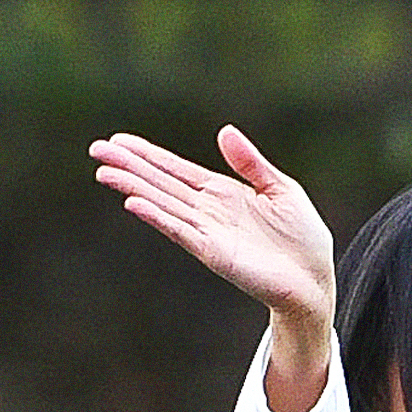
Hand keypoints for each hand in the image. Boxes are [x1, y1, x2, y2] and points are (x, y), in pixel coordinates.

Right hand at [90, 125, 335, 327]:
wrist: (315, 279)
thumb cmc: (302, 238)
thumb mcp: (281, 188)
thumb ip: (251, 163)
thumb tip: (224, 131)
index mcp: (222, 193)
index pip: (176, 169)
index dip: (148, 155)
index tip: (119, 141)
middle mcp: (208, 212)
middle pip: (161, 184)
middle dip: (129, 167)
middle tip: (96, 151)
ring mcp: (207, 233)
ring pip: (163, 205)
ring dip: (134, 188)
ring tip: (105, 173)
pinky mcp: (214, 253)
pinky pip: (181, 232)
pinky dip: (159, 218)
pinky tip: (135, 203)